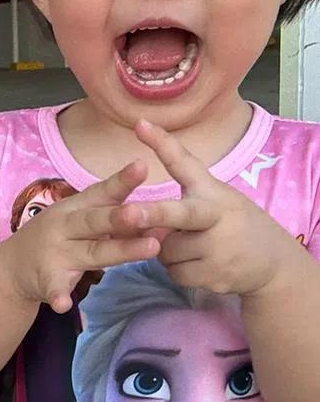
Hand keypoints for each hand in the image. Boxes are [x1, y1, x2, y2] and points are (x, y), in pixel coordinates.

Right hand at [2, 161, 160, 312]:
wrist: (10, 267)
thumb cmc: (57, 237)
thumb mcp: (78, 219)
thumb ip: (113, 219)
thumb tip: (160, 219)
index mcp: (74, 208)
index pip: (101, 193)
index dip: (121, 181)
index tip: (142, 166)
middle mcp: (64, 227)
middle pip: (96, 222)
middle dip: (118, 217)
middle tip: (144, 212)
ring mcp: (56, 253)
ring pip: (92, 254)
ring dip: (119, 251)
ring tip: (149, 249)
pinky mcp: (46, 280)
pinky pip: (54, 288)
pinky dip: (58, 296)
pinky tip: (63, 305)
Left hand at [132, 120, 300, 296]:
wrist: (272, 261)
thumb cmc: (229, 218)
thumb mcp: (211, 188)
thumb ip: (177, 165)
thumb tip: (140, 124)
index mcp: (211, 192)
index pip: (185, 164)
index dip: (163, 145)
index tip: (141, 126)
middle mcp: (217, 217)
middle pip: (177, 215)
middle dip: (152, 215)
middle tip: (130, 213)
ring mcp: (218, 249)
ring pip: (165, 250)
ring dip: (167, 249)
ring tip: (192, 244)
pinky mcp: (216, 276)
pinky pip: (175, 273)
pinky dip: (179, 269)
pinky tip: (199, 262)